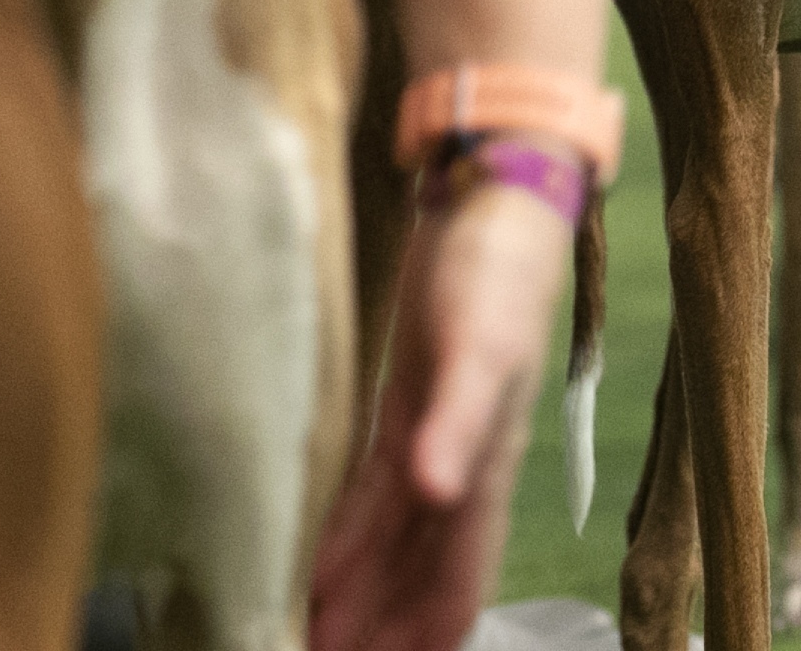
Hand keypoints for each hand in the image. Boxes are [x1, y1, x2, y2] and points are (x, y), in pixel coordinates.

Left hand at [309, 179, 574, 650]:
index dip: (423, 630)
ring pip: (392, 539)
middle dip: (380, 623)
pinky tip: (314, 558)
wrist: (491, 194)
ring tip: (307, 630)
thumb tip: (441, 499)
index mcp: (485, 464)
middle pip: (419, 571)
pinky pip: (370, 492)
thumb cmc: (494, 270)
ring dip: (357, 590)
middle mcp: (461, 463)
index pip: (458, 575)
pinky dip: (345, 534)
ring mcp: (430, 435)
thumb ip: (462, 424)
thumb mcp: (480, 347)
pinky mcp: (402, 403)